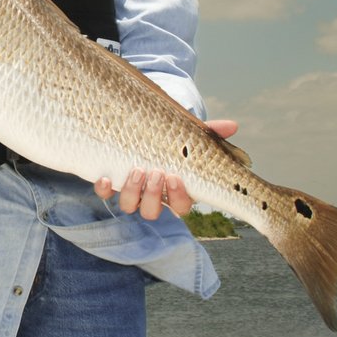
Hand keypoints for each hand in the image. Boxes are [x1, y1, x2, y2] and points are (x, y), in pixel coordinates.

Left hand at [94, 119, 239, 219]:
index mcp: (173, 190)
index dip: (177, 197)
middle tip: (156, 173)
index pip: (180, 206)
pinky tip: (105, 177)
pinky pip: (104, 194)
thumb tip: (232, 125)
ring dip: (132, 191)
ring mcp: (129, 191)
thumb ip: (208, 133)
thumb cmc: (168, 139)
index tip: (175, 177)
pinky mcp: (109, 183)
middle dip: (153, 195)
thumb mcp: (188, 134)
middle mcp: (150, 196)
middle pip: (151, 211)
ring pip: (129, 206)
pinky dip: (104, 188)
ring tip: (137, 170)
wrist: (137, 129)